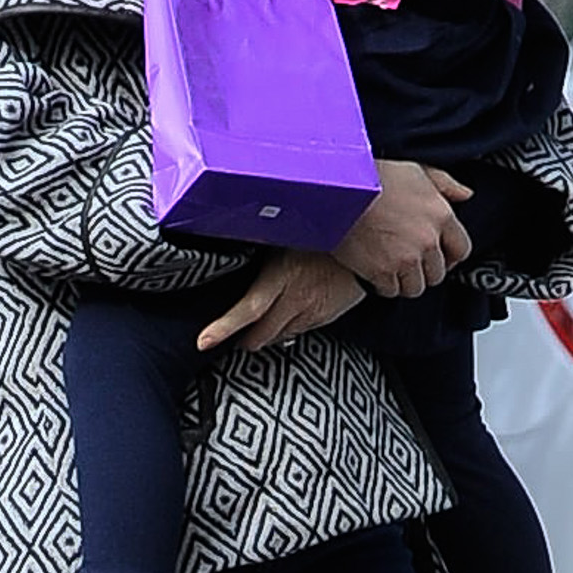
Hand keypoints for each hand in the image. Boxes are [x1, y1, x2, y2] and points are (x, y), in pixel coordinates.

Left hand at [196, 251, 365, 352]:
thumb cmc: (323, 232)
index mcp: (282, 276)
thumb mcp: (287, 236)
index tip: (204, 341)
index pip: (248, 310)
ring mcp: (312, 312)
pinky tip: (284, 319)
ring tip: (254, 329)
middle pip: (262, 334)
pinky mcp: (325, 318)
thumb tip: (232, 245)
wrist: (368, 246)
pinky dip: (286, 329)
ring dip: (265, 334)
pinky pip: (299, 331)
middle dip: (243, 339)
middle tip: (227, 338)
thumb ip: (264, 251)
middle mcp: (296, 299)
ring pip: (280, 336)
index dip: (223, 328)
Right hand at [333, 162, 473, 298]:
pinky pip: (390, 290)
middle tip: (409, 261)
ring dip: (405, 280)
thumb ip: (444, 183)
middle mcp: (428, 240)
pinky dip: (383, 284)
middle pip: (438, 273)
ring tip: (391, 267)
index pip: (461, 249)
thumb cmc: (372, 176)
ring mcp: (406, 259)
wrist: (337, 189)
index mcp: (441, 215)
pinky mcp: (382, 272)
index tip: (440, 257)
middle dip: (425, 269)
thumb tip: (465, 195)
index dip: (450, 256)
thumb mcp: (415, 169)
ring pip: (416, 287)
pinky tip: (375, 270)